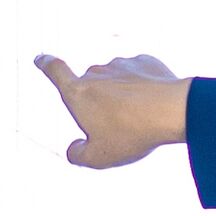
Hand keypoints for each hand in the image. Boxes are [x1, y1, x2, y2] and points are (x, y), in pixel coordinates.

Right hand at [35, 53, 189, 169]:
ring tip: (140, 117)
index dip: (47, 65)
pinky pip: (138, 75)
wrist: (173, 110)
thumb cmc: (132, 133)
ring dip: (123, 95)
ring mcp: (122, 64)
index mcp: (78, 93)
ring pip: (116, 81)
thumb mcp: (99, 157)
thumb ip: (78, 155)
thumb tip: (73, 149)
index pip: (56, 72)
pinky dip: (143, 87)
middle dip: (100, 103)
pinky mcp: (145, 62)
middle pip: (92, 87)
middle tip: (119, 127)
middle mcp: (97, 72)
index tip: (41, 58)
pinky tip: (154, 103)